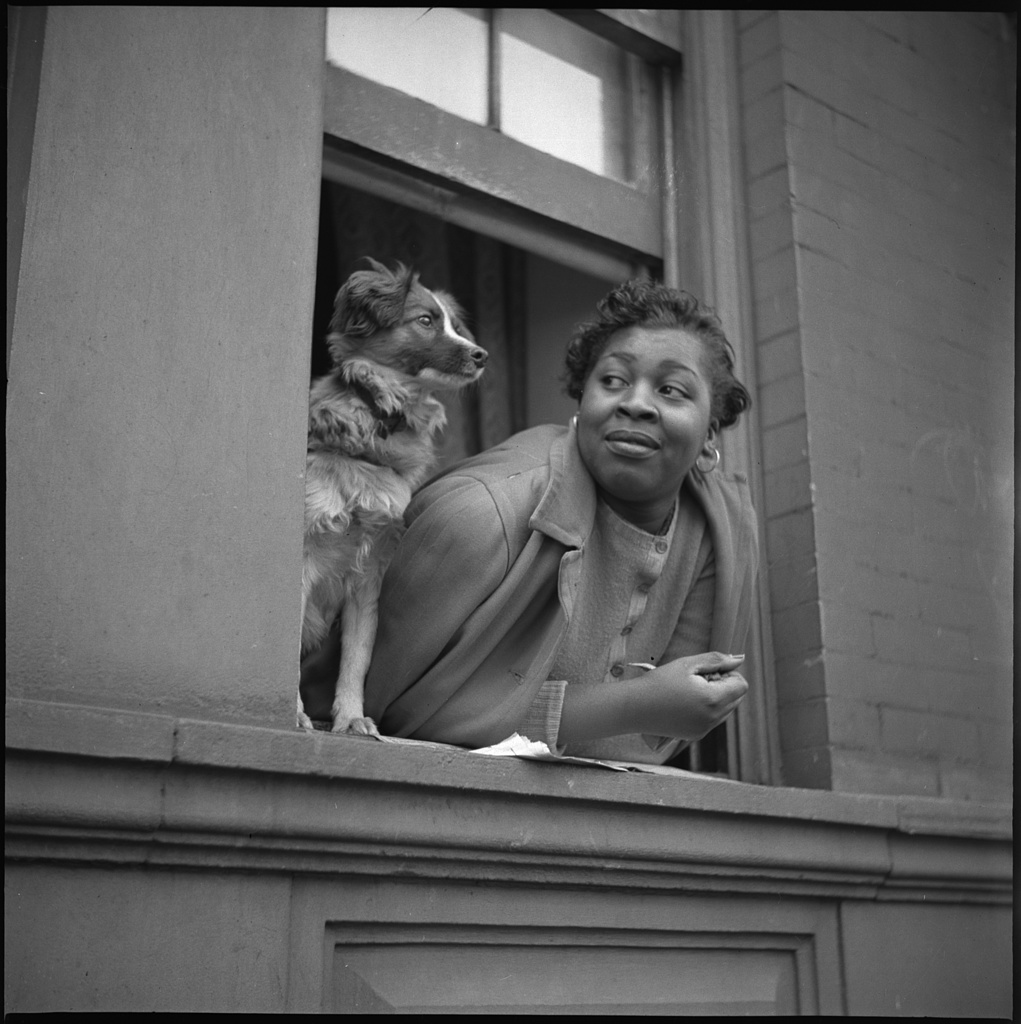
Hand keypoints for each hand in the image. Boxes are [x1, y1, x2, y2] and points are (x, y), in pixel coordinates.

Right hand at [630, 652, 747, 740]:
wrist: (635, 708)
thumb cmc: (659, 682)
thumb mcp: (687, 664)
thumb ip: (716, 660)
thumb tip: (738, 659)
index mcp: (713, 699)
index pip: (742, 685)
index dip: (729, 674)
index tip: (709, 671)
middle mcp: (713, 718)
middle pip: (736, 699)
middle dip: (724, 686)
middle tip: (698, 680)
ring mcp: (705, 729)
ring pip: (726, 710)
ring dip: (716, 698)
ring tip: (690, 692)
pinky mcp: (696, 735)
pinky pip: (713, 720)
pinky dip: (706, 710)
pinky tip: (684, 703)